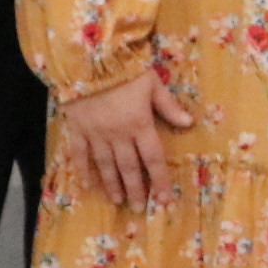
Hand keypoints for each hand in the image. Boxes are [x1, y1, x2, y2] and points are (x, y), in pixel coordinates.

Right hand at [63, 71, 192, 209]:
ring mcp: (95, 134)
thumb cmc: (125, 70)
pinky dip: (82, 171)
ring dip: (112, 185)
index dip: (159, 179)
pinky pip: (79, 155)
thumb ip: (169, 106)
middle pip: (129, 167)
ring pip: (105, 165)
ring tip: (118, 201)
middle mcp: (118, 134)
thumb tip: (190, 123)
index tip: (163, 198)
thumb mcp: (153, 83)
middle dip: (136, 189)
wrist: (89, 60)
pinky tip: (86, 186)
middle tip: (140, 208)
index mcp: (139, 124)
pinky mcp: (77, 130)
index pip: (153, 157)